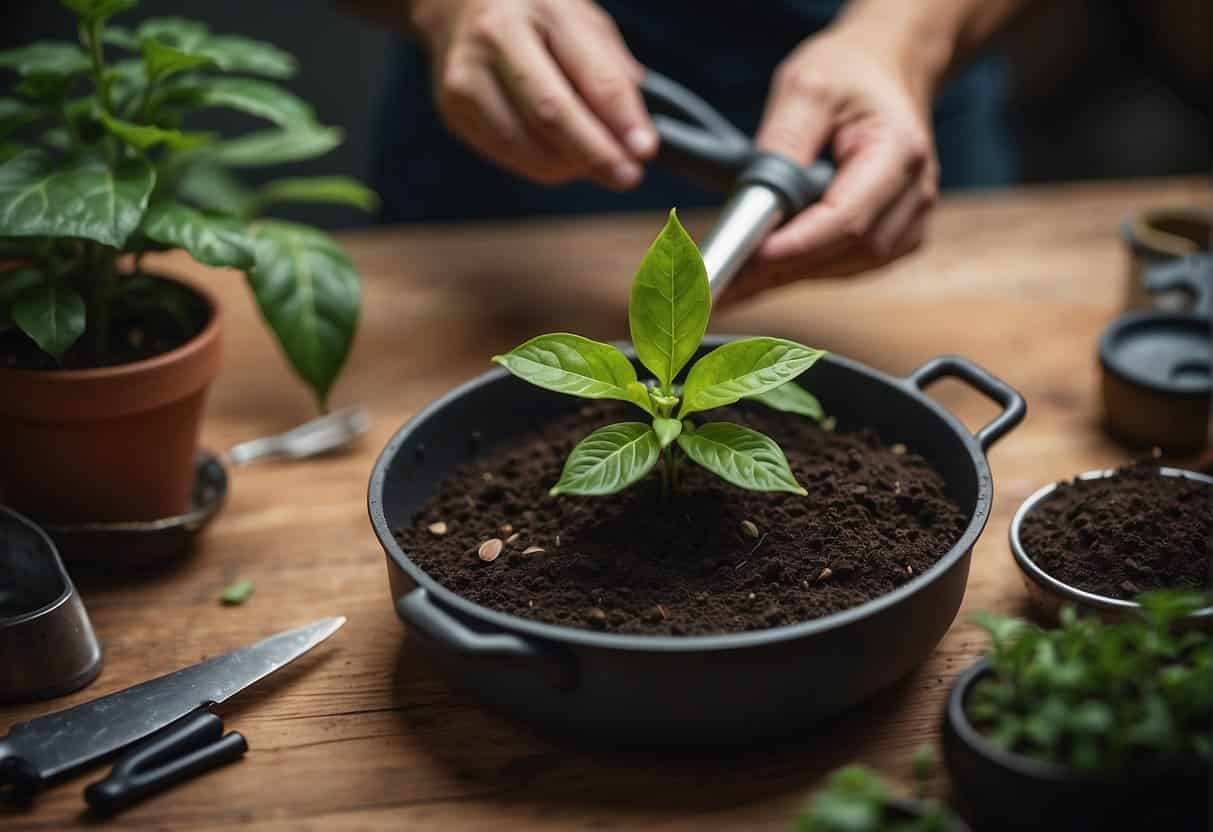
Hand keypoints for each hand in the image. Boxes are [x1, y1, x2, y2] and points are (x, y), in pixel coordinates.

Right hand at [408, 0, 657, 189]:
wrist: (461, 8)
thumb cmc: (538, 18)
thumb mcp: (584, 25)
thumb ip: (611, 74)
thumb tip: (635, 138)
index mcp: (543, 9)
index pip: (591, 74)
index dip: (622, 118)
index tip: (646, 150)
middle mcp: (496, 40)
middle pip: (552, 114)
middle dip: (595, 153)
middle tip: (627, 177)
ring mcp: (467, 79)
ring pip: (527, 146)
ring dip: (569, 165)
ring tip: (593, 161)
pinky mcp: (454, 111)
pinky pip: (507, 155)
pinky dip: (541, 165)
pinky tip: (558, 155)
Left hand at [726, 26, 939, 302]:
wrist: (885, 70)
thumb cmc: (849, 72)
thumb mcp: (808, 86)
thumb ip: (784, 138)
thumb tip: (756, 198)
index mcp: (900, 151)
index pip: (847, 218)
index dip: (797, 245)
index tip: (749, 258)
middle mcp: (913, 192)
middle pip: (846, 250)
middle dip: (781, 269)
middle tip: (724, 281)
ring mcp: (909, 218)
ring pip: (845, 267)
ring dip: (788, 277)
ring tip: (733, 281)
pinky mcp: (895, 235)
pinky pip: (846, 265)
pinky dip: (803, 270)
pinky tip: (763, 273)